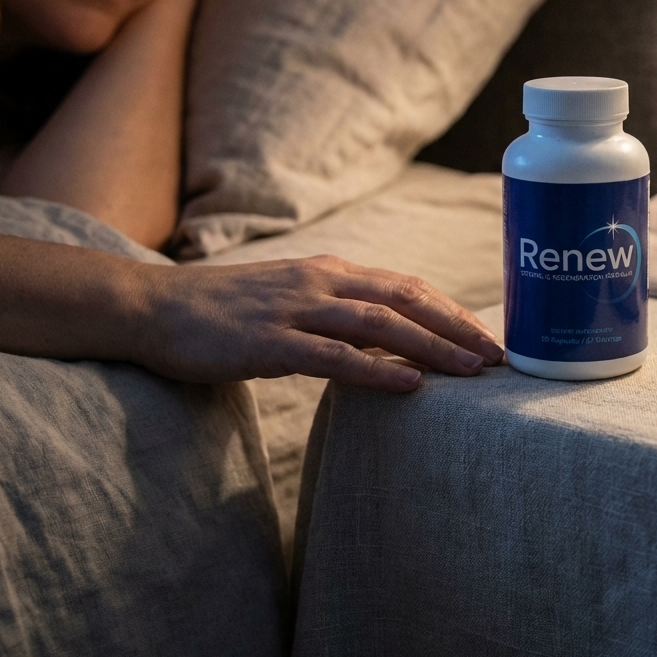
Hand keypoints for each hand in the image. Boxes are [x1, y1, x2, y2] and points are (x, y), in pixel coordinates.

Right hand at [135, 255, 503, 390]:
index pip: (408, 286)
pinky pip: (333, 355)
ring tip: (473, 371)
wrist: (157, 308)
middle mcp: (322, 282)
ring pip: (380, 324)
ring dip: (433, 347)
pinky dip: (377, 369)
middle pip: (407, 300)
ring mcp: (295, 309)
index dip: (452, 311)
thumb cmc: (229, 311)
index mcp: (331, 272)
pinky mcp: (269, 342)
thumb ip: (339, 311)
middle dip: (458, 327)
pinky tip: (411, 384)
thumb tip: (389, 340)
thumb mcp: (294, 299)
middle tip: (499, 357)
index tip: (487, 337)